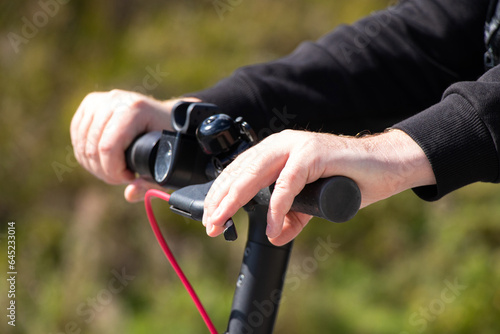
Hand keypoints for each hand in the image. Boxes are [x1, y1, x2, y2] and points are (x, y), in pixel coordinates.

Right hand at [70, 89, 199, 200]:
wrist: (166, 116)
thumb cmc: (169, 139)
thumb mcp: (167, 159)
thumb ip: (152, 181)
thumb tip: (129, 193)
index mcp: (136, 109)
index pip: (108, 147)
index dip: (114, 171)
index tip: (130, 177)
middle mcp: (115, 100)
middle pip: (93, 148)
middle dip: (105, 171)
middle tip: (122, 177)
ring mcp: (100, 99)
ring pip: (82, 144)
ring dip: (95, 165)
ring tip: (115, 169)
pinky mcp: (90, 103)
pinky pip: (77, 136)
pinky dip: (86, 154)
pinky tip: (102, 160)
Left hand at [202, 129, 435, 245]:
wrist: (386, 166)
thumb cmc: (349, 179)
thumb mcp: (312, 201)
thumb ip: (292, 215)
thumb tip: (274, 236)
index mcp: (276, 151)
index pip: (239, 171)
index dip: (220, 194)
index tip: (210, 217)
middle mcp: (282, 144)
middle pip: (240, 172)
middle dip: (220, 200)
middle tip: (210, 225)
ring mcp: (297, 146)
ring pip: (255, 174)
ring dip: (234, 201)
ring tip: (221, 223)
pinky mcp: (313, 153)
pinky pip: (287, 183)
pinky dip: (277, 208)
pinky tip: (273, 228)